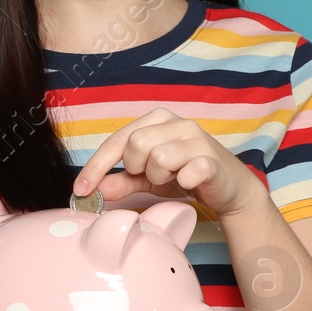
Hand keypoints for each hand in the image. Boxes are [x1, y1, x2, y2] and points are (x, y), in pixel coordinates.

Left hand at [71, 108, 265, 217]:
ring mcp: (197, 139)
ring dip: (159, 177)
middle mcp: (177, 123)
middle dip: (137, 169)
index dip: (96, 166)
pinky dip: (182, 182)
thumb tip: (93, 189)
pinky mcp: (212, 159)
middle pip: (136, 144)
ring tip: (173, 179)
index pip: (117, 139)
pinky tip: (190, 182)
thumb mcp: (148, 180)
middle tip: (152, 177)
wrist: (230, 189)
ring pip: (158, 157)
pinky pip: (186, 171)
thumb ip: (122, 181)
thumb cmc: (186, 176)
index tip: (81, 190)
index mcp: (157, 120)